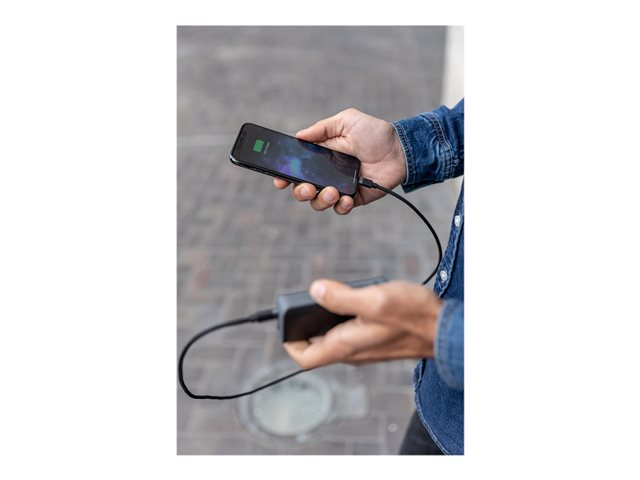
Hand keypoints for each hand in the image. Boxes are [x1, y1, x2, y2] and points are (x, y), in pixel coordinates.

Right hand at [273, 108, 405, 214]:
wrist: (400, 149)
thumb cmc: (374, 133)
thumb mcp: (346, 122)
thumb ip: (322, 128)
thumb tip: (299, 135)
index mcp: (321, 155)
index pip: (297, 168)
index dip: (285, 175)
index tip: (279, 179)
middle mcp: (327, 173)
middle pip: (303, 189)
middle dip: (300, 192)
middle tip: (307, 188)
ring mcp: (340, 187)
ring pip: (319, 202)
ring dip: (320, 200)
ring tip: (333, 192)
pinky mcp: (354, 198)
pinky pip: (340, 209)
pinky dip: (341, 206)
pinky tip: (346, 198)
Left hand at [283, 279, 442, 368]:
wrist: (447, 329)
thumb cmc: (414, 317)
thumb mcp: (374, 300)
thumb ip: (341, 297)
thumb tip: (315, 290)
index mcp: (345, 345)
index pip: (305, 358)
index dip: (289, 342)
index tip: (284, 323)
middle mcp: (352, 351)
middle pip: (317, 346)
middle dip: (305, 326)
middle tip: (304, 302)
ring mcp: (365, 347)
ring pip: (334, 338)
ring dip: (324, 320)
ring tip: (327, 296)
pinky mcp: (376, 340)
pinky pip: (350, 332)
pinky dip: (344, 317)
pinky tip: (355, 299)